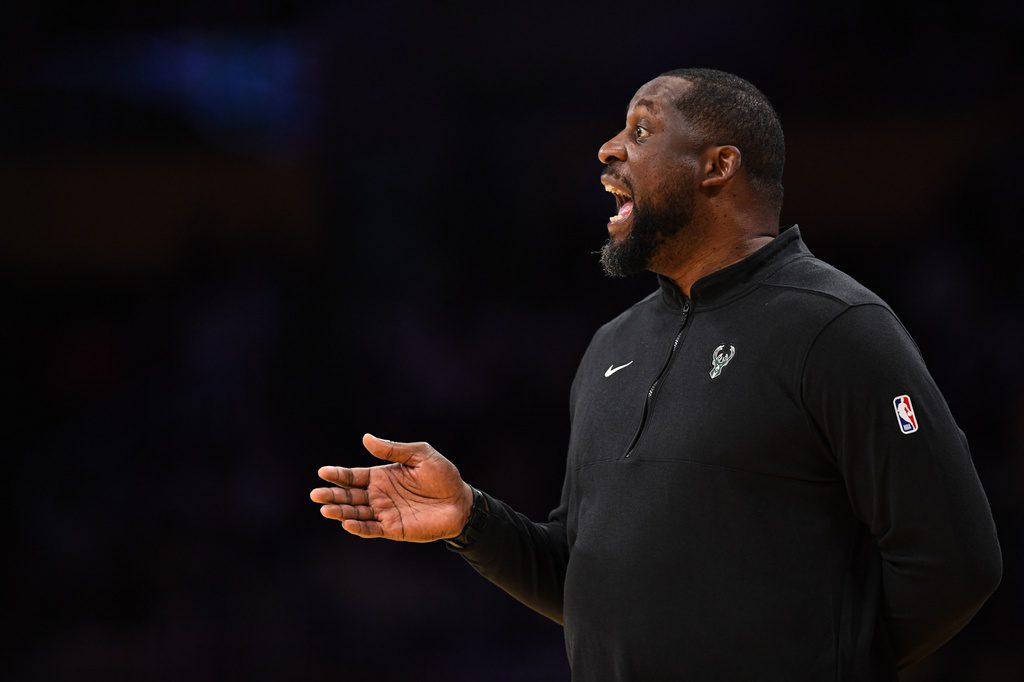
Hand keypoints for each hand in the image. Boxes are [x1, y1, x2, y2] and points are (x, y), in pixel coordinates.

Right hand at [310, 434, 472, 541]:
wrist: (460, 501)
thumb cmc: (442, 476)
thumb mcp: (420, 455)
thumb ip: (393, 450)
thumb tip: (366, 438)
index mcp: (381, 476)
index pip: (353, 476)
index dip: (338, 474)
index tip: (323, 472)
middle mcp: (378, 495)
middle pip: (349, 495)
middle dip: (332, 494)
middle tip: (316, 494)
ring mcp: (384, 512)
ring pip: (356, 513)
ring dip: (340, 511)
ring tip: (325, 509)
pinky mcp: (393, 529)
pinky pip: (372, 529)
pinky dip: (359, 527)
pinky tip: (347, 523)